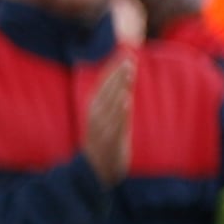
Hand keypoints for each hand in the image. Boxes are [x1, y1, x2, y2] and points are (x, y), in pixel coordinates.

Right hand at [78, 61, 135, 186]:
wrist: (95, 169)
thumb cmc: (104, 140)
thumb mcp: (107, 117)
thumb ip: (116, 98)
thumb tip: (126, 76)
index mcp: (94, 108)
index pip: (102, 84)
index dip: (112, 69)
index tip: (123, 53)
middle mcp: (95, 116)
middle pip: (107, 91)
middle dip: (117, 74)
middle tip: (128, 58)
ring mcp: (102, 129)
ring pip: (111, 104)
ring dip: (120, 88)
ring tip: (129, 72)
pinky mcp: (110, 141)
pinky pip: (116, 125)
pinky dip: (120, 113)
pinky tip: (126, 100)